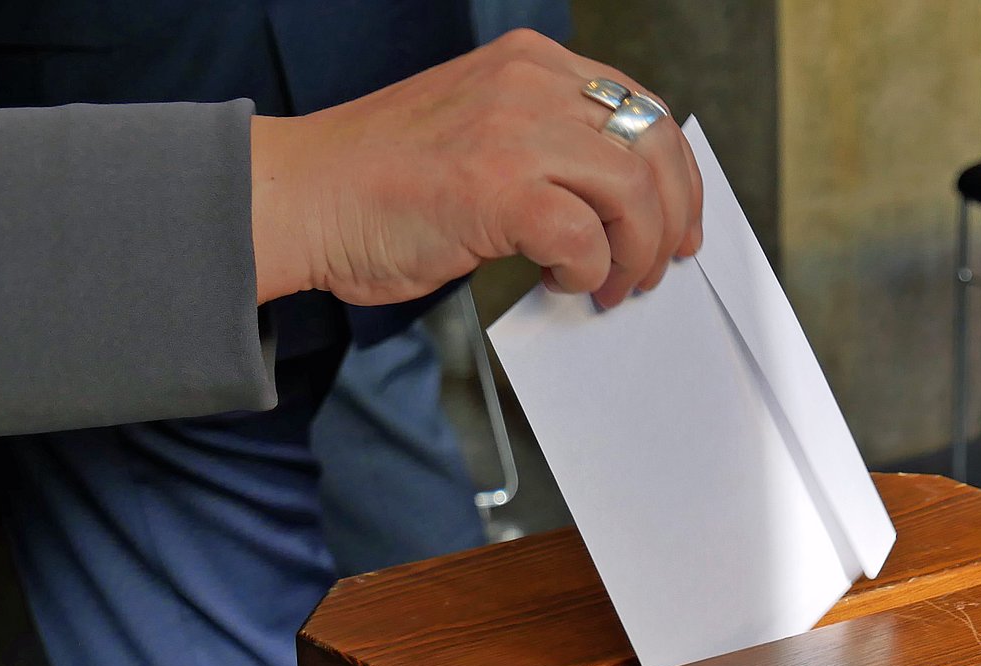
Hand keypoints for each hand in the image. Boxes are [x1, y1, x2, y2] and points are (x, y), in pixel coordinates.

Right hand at [250, 30, 702, 309]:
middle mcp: (529, 84)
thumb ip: (546, 147)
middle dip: (672, 218)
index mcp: (529, 63)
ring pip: (634, 192)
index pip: (640, 107)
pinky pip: (586, 237)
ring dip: (637, 253)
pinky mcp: (498, 188)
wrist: (301, 197)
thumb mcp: (480, 132)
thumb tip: (616, 206)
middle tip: (659, 266)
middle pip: (653, 146)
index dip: (675, 173)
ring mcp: (515, 133)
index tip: (678, 222)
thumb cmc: (380, 182)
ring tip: (612, 285)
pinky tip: (562, 280)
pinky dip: (588, 270)